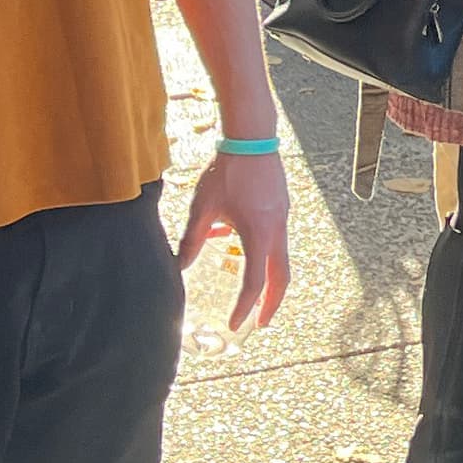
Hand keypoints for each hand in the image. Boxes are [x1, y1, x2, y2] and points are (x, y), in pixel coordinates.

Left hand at [179, 148, 292, 330]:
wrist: (251, 138)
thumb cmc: (227, 170)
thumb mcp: (202, 207)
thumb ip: (191, 239)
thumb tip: (179, 266)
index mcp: (257, 234)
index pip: (254, 282)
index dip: (245, 307)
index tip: (236, 324)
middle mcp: (276, 230)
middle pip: (281, 278)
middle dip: (272, 303)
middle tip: (262, 322)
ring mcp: (283, 218)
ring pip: (280, 259)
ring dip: (268, 278)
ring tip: (252, 291)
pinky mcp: (282, 208)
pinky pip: (275, 239)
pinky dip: (263, 252)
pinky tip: (234, 238)